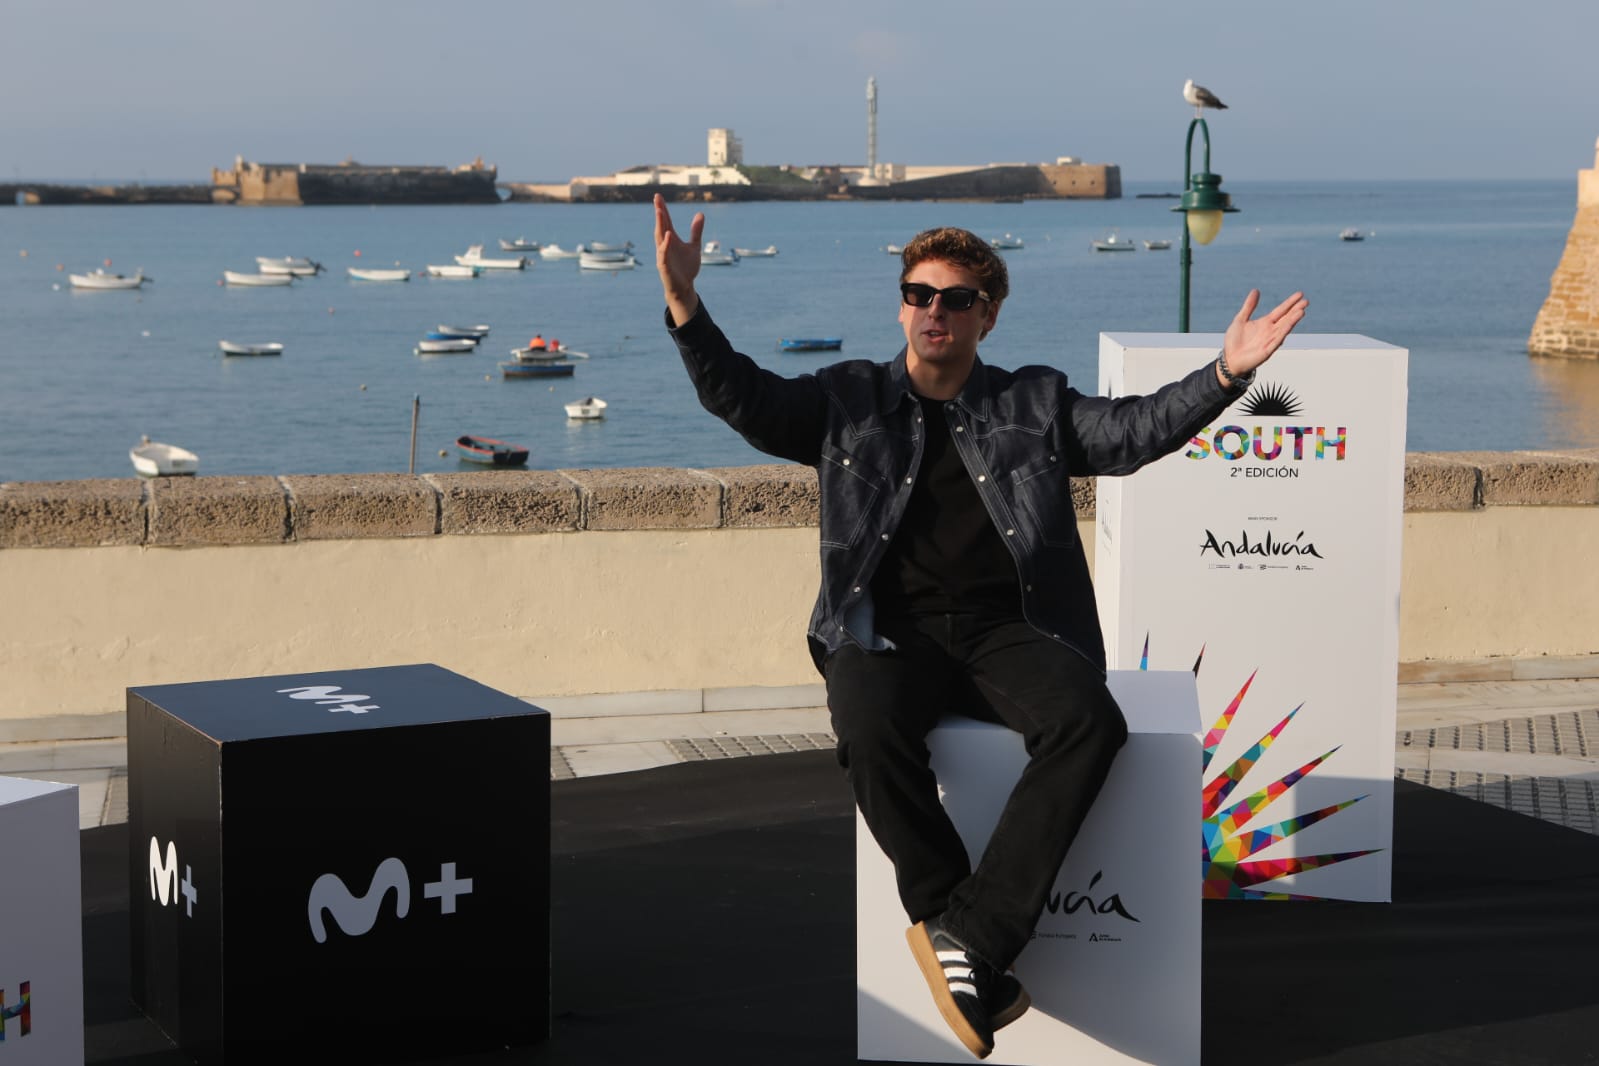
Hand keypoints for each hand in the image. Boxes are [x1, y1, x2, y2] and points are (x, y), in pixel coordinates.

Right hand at [654, 194, 704, 326]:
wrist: (684, 287)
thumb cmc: (687, 267)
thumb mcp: (694, 246)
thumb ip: (696, 231)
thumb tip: (700, 214)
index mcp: (671, 239)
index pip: (666, 221)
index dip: (662, 209)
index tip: (658, 196)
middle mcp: (665, 245)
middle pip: (661, 226)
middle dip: (659, 213)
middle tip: (657, 199)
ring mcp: (663, 255)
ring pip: (660, 238)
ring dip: (660, 225)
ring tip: (659, 211)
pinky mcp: (665, 267)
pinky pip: (664, 254)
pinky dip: (666, 245)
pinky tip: (669, 235)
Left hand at [1222, 289, 1307, 378]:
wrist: (1229, 360)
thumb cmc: (1234, 341)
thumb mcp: (1240, 319)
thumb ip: (1249, 306)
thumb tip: (1256, 290)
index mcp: (1265, 322)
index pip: (1281, 310)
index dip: (1290, 303)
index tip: (1300, 294)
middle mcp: (1270, 330)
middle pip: (1286, 318)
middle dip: (1295, 310)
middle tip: (1306, 301)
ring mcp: (1270, 340)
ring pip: (1284, 328)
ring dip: (1292, 320)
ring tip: (1301, 311)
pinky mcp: (1267, 350)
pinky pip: (1277, 339)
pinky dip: (1284, 332)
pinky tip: (1290, 325)